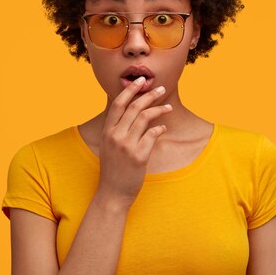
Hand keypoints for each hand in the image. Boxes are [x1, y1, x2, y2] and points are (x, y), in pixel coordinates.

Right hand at [95, 76, 171, 208]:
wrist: (113, 193)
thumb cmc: (113, 169)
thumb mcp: (109, 146)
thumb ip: (117, 129)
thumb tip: (132, 111)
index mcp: (107, 131)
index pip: (118, 103)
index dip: (130, 90)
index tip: (142, 80)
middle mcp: (115, 135)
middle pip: (134, 107)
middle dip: (149, 95)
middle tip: (161, 90)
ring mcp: (127, 145)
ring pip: (145, 118)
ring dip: (159, 109)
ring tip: (168, 107)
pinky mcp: (139, 156)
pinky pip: (153, 134)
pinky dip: (160, 128)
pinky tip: (163, 128)